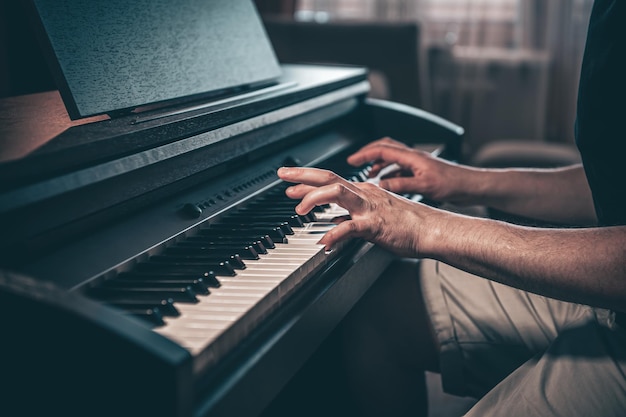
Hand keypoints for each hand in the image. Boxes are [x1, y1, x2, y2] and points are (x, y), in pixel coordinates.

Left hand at [277, 166, 435, 256]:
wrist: (432, 229)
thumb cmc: (408, 224)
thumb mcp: (375, 214)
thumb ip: (354, 215)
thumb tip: (335, 220)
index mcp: (364, 191)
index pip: (331, 178)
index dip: (308, 179)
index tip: (291, 182)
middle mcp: (364, 194)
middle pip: (328, 177)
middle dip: (302, 176)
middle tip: (283, 176)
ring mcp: (369, 208)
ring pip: (337, 192)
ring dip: (314, 198)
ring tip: (299, 210)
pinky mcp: (375, 225)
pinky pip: (350, 227)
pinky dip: (334, 234)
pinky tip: (323, 242)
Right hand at [347, 137, 468, 202]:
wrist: (471, 186)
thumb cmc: (454, 183)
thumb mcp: (424, 186)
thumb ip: (400, 184)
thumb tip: (380, 186)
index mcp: (412, 157)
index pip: (382, 149)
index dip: (365, 154)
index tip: (352, 159)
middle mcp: (413, 157)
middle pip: (385, 148)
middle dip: (369, 154)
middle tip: (356, 162)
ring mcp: (417, 164)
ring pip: (392, 158)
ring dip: (379, 164)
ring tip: (369, 175)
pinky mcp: (421, 172)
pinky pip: (400, 169)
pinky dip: (389, 173)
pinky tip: (388, 183)